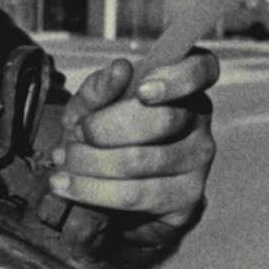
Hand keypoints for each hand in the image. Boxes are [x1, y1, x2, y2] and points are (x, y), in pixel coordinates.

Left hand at [42, 48, 220, 249]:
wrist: (105, 188)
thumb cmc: (102, 135)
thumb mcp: (92, 106)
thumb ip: (101, 87)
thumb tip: (120, 69)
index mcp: (184, 88)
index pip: (203, 69)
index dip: (179, 78)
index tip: (141, 91)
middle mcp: (199, 123)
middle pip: (164, 120)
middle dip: (107, 128)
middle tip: (76, 133)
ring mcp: (198, 163)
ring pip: (143, 161)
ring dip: (92, 161)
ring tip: (64, 160)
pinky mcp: (187, 200)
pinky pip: (137, 195)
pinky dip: (93, 190)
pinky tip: (67, 186)